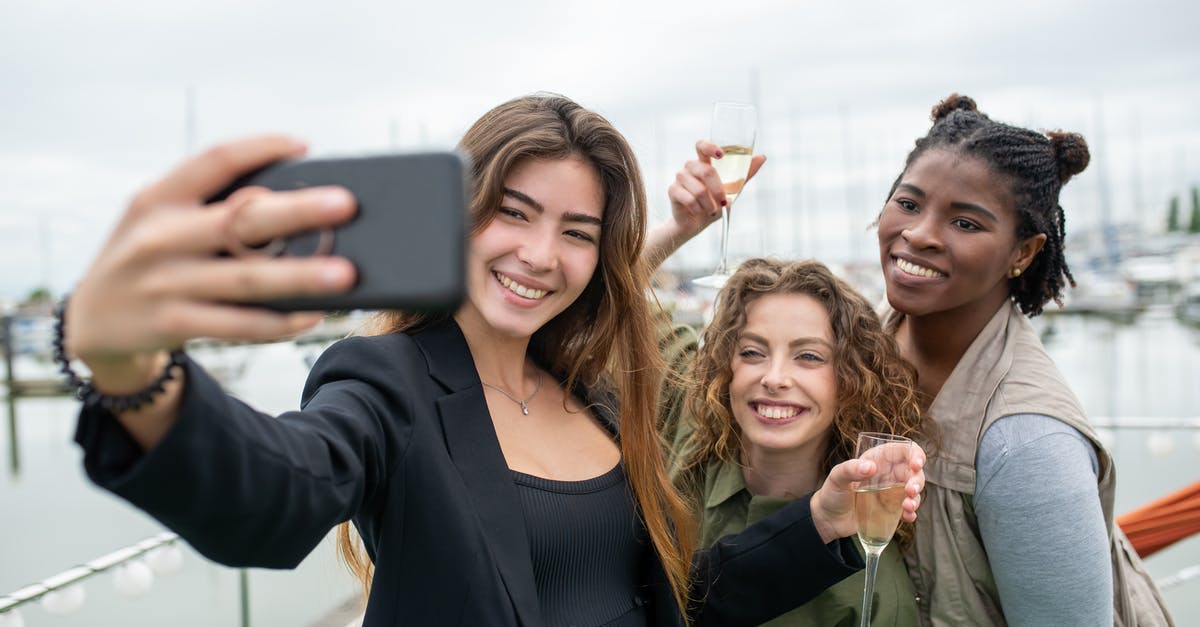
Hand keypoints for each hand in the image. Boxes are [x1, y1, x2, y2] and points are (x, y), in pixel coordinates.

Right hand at [66, 135, 358, 388]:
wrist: (92, 322)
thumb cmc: (152, 260)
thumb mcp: (160, 221)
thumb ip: (210, 207)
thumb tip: (295, 200)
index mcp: (159, 198)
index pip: (214, 160)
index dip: (260, 148)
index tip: (304, 145)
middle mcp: (159, 236)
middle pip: (240, 219)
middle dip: (298, 211)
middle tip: (346, 204)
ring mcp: (164, 283)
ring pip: (247, 279)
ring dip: (301, 276)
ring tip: (346, 273)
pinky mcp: (171, 324)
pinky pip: (237, 324)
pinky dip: (278, 322)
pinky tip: (312, 315)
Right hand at [644, 140, 764, 268]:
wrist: (696, 223)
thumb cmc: (714, 203)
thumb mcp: (733, 189)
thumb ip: (745, 174)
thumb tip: (762, 157)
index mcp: (704, 162)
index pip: (702, 145)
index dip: (710, 147)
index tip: (721, 155)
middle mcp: (690, 167)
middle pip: (704, 169)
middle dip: (717, 189)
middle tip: (723, 202)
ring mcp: (680, 178)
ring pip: (697, 188)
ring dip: (708, 203)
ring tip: (711, 210)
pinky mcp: (673, 190)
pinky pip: (688, 199)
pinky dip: (698, 209)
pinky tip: (699, 212)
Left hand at [809, 445, 926, 543]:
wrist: (828, 520)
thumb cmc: (831, 493)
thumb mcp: (836, 478)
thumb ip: (850, 470)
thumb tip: (871, 467)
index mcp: (877, 459)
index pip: (902, 450)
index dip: (915, 454)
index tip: (916, 465)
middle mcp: (887, 473)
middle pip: (913, 471)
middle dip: (917, 480)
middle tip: (910, 491)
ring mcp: (890, 491)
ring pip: (913, 490)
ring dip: (917, 498)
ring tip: (907, 507)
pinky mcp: (891, 508)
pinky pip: (908, 508)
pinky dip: (912, 512)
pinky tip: (908, 516)